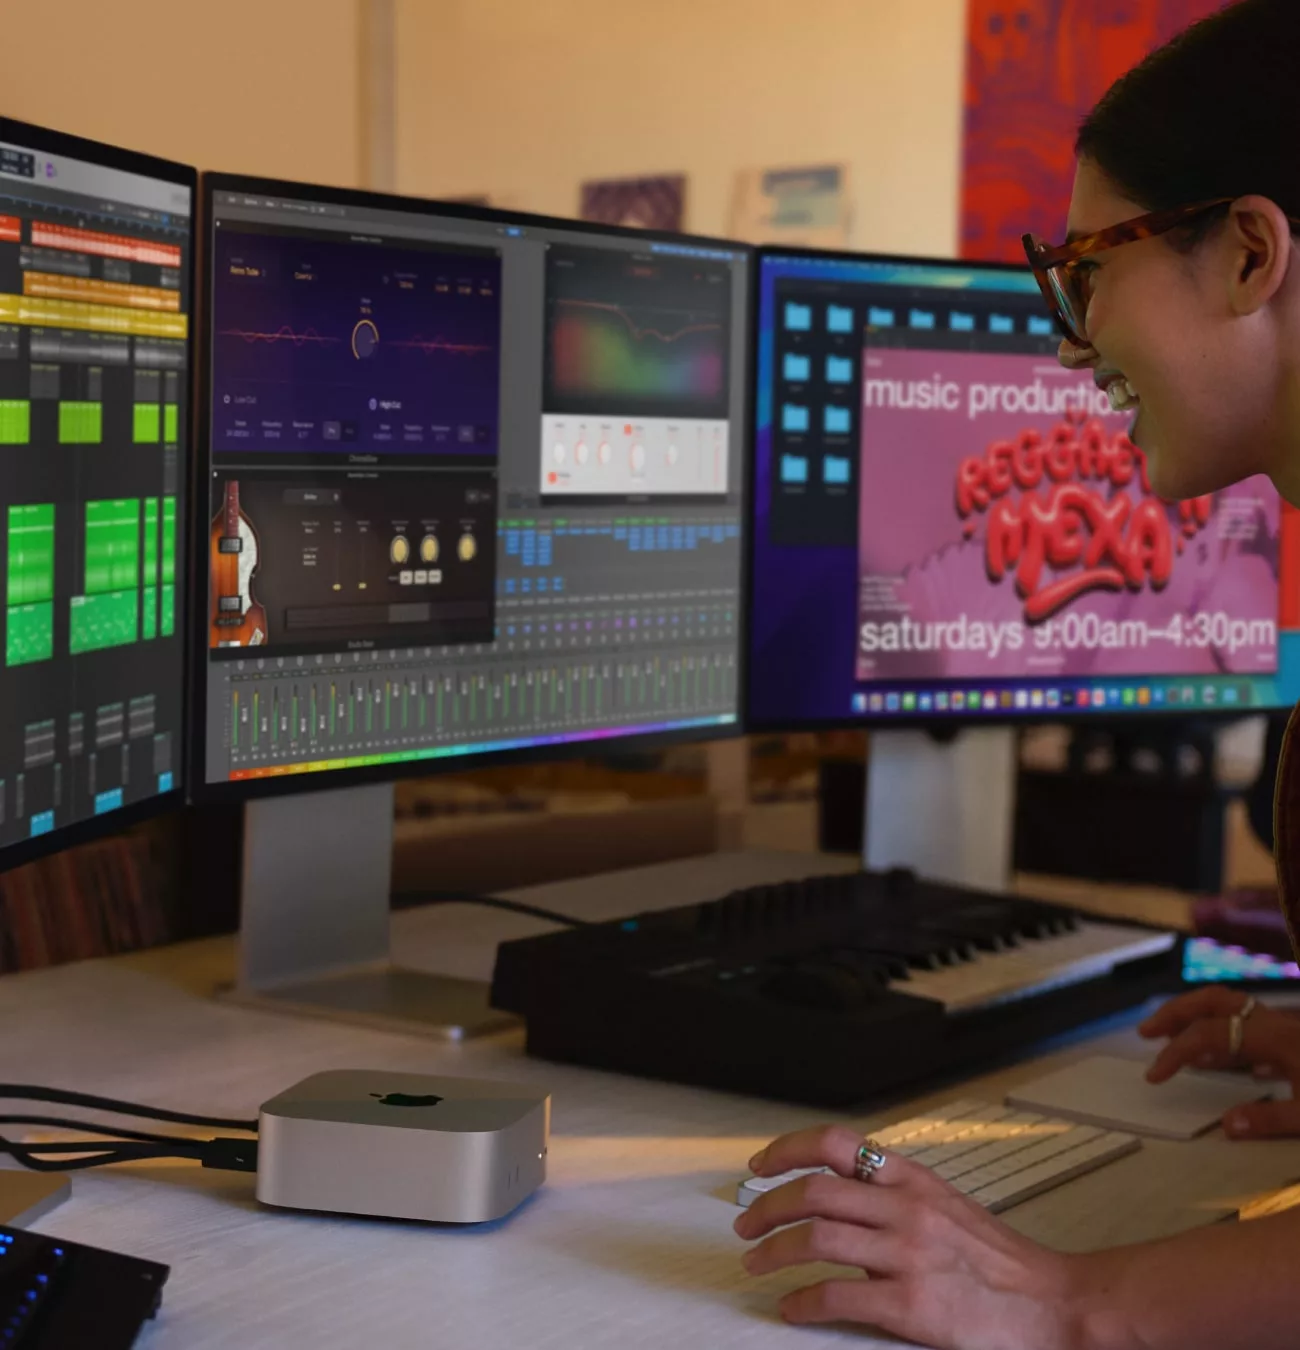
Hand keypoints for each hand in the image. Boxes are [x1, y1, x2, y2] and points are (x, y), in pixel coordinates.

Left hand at [733, 1124, 1081, 1348]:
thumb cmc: (1000, 1260)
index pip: (834, 1143)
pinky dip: (803, 1301)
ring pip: (816, 1240)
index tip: (758, 1165)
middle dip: (767, 1206)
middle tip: (746, 1226)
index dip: (786, 1149)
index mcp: (912, 1178)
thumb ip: (893, 1195)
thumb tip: (837, 1200)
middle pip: (812, 1191)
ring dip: (774, 1252)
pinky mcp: (911, 1305)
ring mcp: (908, 1255)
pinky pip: (838, 1296)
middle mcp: (906, 1208)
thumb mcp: (944, 1204)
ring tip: (757, 1264)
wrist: (1054, 1304)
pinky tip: (791, 1307)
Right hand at [1139, 985, 1299, 1136]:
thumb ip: (1271, 1120)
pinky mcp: (1293, 1037)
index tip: (1154, 1076)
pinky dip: (1220, 1031)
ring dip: (1194, 1016)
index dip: (1177, 1051)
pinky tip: (1214, 1056)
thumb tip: (1227, 1125)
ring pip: (1229, 1007)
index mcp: (1276, 1038)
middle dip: (1175, 1012)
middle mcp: (1275, 1023)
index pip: (1210, 1034)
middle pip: (1214, 1001)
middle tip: (1146, 1031)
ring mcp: (1284, 1026)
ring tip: (1168, 1036)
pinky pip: (1246, 1023)